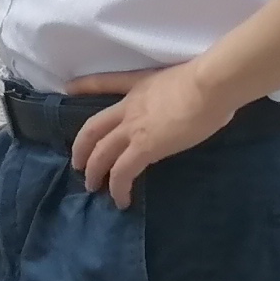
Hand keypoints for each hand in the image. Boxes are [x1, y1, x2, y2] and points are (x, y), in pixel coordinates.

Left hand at [65, 62, 239, 208]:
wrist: (210, 85)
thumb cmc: (207, 81)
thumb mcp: (179, 80)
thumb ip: (174, 94)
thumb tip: (189, 105)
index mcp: (138, 87)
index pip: (105, 83)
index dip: (84, 86)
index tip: (69, 88)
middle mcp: (128, 108)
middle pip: (93, 129)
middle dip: (81, 148)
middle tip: (77, 164)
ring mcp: (133, 127)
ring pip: (101, 152)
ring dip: (93, 171)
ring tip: (92, 187)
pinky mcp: (145, 147)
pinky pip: (123, 171)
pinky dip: (118, 187)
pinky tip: (121, 199)